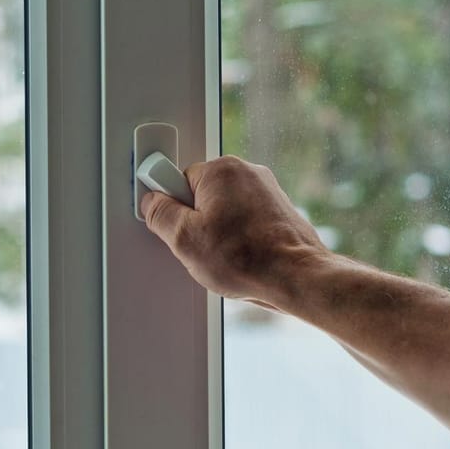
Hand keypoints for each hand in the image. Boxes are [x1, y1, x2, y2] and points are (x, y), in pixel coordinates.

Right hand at [139, 155, 329, 309]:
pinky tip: (242, 256)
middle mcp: (247, 172)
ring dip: (218, 232)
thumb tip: (152, 203)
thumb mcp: (183, 239)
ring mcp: (267, 190)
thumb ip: (160, 214)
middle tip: (203, 246)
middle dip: (197, 222)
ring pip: (223, 210)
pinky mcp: (279, 209)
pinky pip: (244, 219)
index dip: (174, 209)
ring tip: (225, 255)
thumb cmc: (249, 259)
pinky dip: (239, 237)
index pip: (178, 181)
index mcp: (221, 170)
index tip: (178, 225)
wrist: (298, 278)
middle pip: (201, 195)